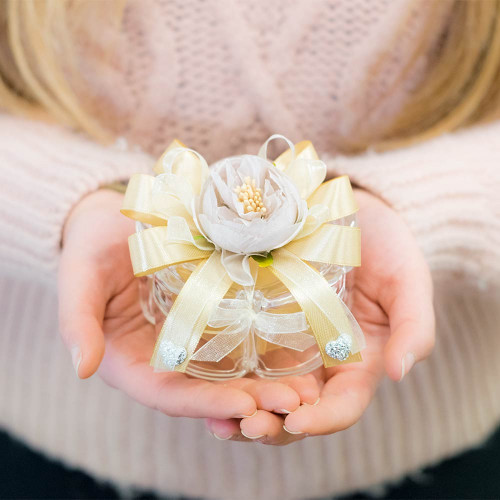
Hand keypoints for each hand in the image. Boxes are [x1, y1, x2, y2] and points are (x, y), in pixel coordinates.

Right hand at [58, 189, 317, 420]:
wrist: (117, 218)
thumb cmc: (92, 244)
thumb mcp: (80, 275)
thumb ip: (77, 320)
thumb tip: (82, 369)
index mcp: (130, 361)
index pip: (166, 394)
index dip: (204, 403)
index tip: (245, 406)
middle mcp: (165, 358)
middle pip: (207, 389)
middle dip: (250, 401)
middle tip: (295, 403)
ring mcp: (192, 338)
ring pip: (230, 370)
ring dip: (267, 383)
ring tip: (309, 389)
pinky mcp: (213, 315)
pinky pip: (241, 338)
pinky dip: (269, 351)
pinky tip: (302, 353)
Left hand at [206, 188, 434, 443]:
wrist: (347, 208)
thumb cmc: (384, 244)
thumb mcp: (407, 280)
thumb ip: (413, 326)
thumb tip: (399, 372)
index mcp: (357, 361)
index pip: (342, 405)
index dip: (323, 419)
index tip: (298, 420)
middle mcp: (318, 361)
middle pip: (295, 408)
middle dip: (272, 424)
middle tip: (246, 427)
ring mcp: (285, 343)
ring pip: (263, 391)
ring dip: (242, 411)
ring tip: (218, 420)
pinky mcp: (257, 320)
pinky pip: (240, 355)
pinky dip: (223, 376)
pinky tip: (199, 381)